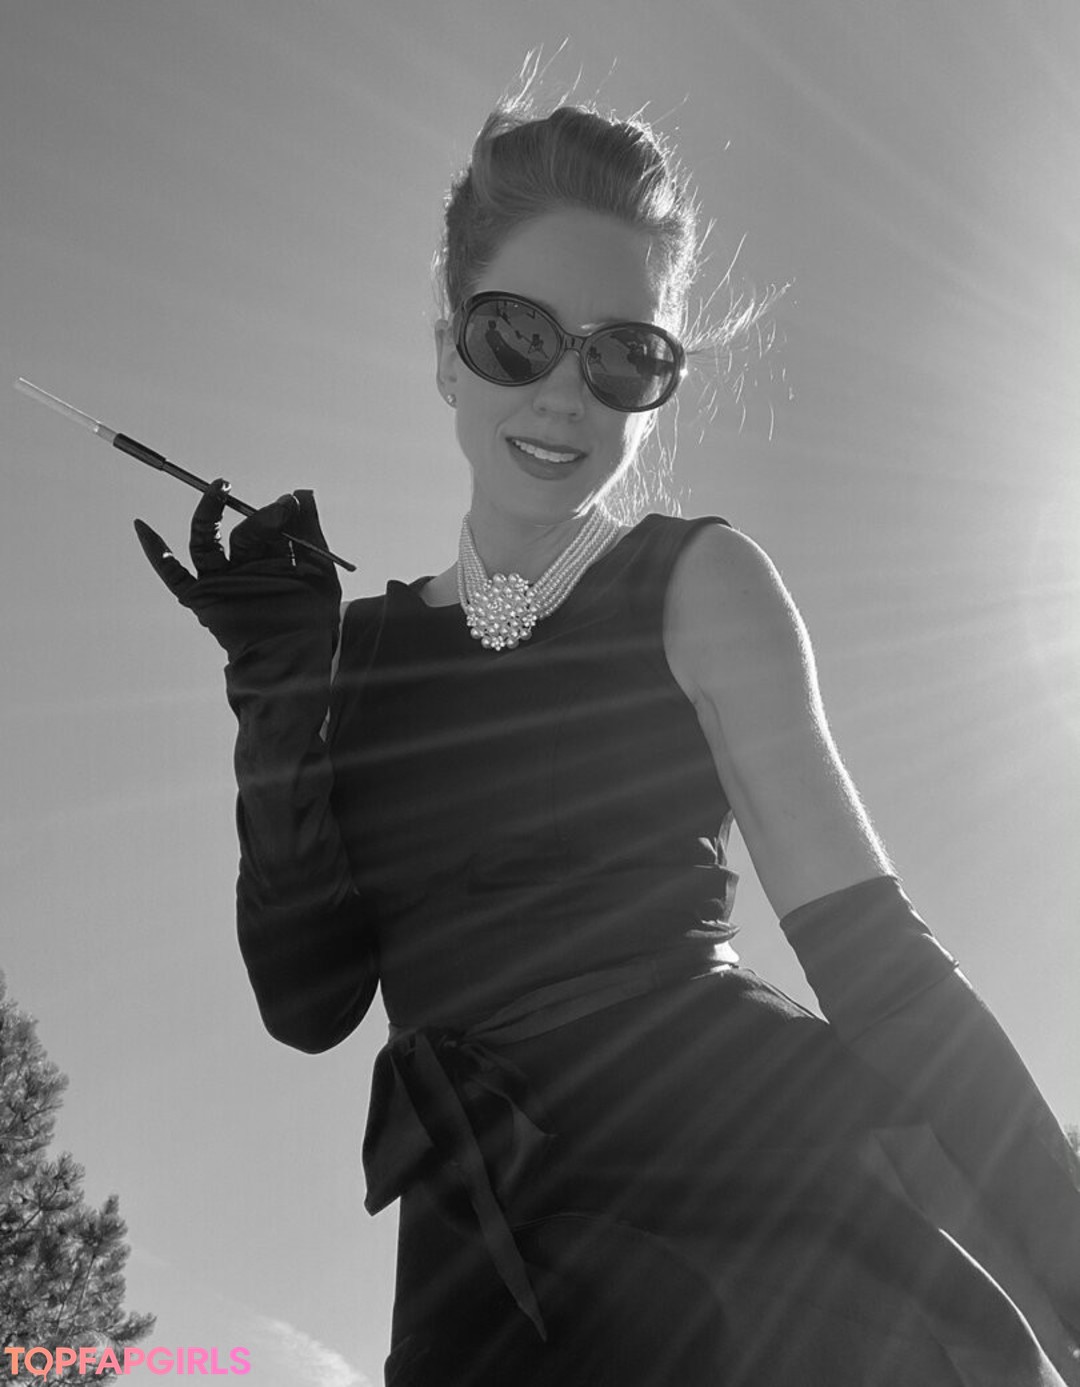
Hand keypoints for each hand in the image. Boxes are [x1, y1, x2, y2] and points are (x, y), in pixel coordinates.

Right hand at [134, 480, 341, 659]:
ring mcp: (221, 580)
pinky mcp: (201, 598)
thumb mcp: (318, 569)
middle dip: (260, 520)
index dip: (278, 513)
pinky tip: (143, 527)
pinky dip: (156, 554)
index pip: (268, 527)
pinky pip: (173, 576)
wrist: (296, 656)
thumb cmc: (312, 617)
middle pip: (243, 534)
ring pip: (206, 543)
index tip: (291, 502)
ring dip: (208, 515)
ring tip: (219, 490)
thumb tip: (301, 491)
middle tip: (279, 508)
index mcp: (269, 557)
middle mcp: (242, 565)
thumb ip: (309, 531)